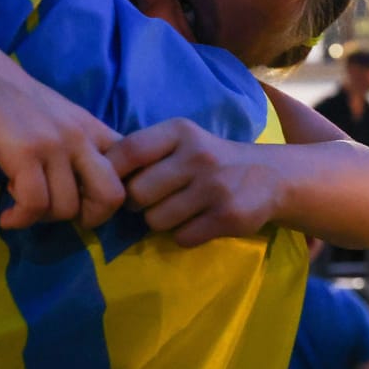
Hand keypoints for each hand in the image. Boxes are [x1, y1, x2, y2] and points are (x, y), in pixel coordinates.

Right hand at [0, 49, 125, 229]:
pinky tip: (7, 215)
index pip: (129, 170)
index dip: (110, 197)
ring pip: (67, 208)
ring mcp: (54, 143)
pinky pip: (34, 205)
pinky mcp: (24, 152)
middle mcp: (80, 136)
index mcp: (91, 127)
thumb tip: (83, 189)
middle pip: (112, 196)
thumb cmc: (6, 95)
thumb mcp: (56, 117)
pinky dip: (20, 218)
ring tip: (19, 197)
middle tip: (58, 212)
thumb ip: (76, 145)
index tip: (80, 201)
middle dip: (89, 218)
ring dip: (42, 216)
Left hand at [107, 119, 283, 246]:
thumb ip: (145, 152)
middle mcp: (197, 155)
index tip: (114, 184)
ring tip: (179, 210)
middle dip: (138, 204)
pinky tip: (199, 222)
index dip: (112, 173)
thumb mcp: (182, 142)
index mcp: (180, 132)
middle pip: (137, 194)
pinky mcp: (228, 216)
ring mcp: (214, 187)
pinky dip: (185, 235)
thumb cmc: (211, 159)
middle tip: (152, 201)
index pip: (129, 151)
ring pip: (157, 220)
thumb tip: (96, 174)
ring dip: (161, 222)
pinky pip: (182, 237)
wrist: (271, 176)